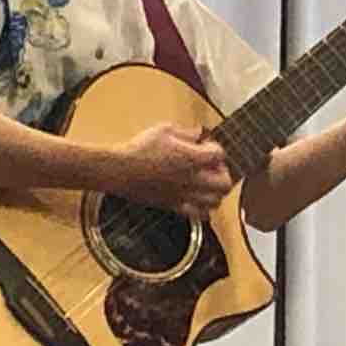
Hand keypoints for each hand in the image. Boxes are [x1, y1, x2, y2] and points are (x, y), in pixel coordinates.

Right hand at [113, 124, 233, 219]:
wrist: (120, 170)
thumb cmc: (139, 149)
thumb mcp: (164, 130)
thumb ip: (186, 132)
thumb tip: (198, 134)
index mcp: (192, 158)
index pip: (219, 154)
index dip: (215, 148)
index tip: (206, 145)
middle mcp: (192, 179)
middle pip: (225, 183)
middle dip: (223, 173)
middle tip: (212, 168)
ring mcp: (185, 195)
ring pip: (215, 201)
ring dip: (215, 192)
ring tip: (206, 183)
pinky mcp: (175, 206)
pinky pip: (199, 215)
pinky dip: (203, 209)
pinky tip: (197, 199)